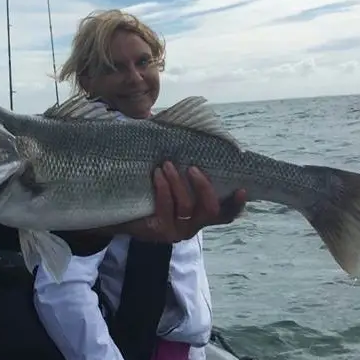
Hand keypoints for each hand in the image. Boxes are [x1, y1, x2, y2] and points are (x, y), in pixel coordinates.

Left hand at [118, 162, 246, 242]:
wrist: (118, 207)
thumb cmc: (148, 185)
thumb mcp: (170, 172)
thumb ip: (186, 157)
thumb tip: (202, 128)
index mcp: (200, 212)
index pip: (226, 213)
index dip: (237, 204)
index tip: (242, 188)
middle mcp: (193, 224)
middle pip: (211, 210)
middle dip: (204, 187)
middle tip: (193, 168)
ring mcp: (177, 230)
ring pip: (187, 207)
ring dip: (178, 182)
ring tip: (166, 165)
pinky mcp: (159, 231)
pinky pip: (167, 209)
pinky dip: (164, 188)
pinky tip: (157, 175)